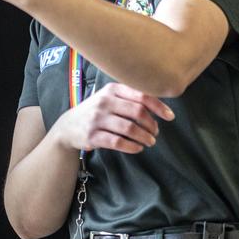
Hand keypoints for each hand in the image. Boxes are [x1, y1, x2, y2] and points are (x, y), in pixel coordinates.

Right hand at [51, 82, 174, 153]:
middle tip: (156, 132)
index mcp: (111, 90)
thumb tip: (160, 108)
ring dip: (145, 137)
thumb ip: (130, 99)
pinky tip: (138, 148)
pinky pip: (118, 142)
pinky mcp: (92, 135)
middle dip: (151, 125)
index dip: (158, 106)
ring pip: (129, 129)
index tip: (170, 116)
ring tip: (150, 141)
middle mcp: (103, 102)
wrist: (68, 126)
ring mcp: (96, 119)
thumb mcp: (109, 98)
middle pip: (137, 112)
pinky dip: (132, 146)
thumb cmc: (96, 112)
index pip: (140, 95)